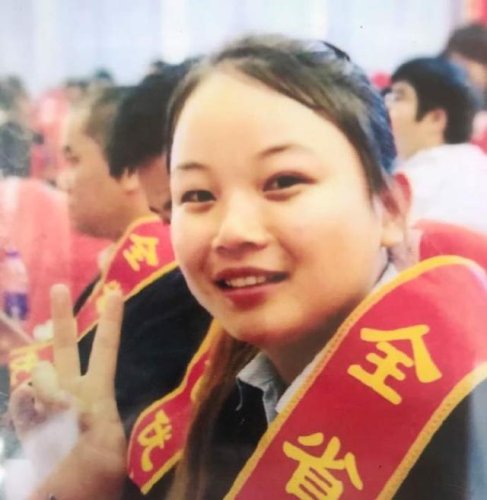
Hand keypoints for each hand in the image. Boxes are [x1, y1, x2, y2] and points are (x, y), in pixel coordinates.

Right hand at [22, 284, 126, 499]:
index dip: (110, 321)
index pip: (105, 349)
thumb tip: (62, 399)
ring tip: (56, 413)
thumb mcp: (106, 450)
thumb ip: (86, 417)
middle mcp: (71, 391)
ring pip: (39, 374)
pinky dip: (26, 401)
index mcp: (98, 393)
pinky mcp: (25, 419)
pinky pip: (21, 395)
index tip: (116, 293)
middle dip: (62, 316)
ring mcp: (46, 404)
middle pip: (65, 346)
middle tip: (58, 286)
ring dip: (45, 389)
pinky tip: (36, 416)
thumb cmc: (96, 481)